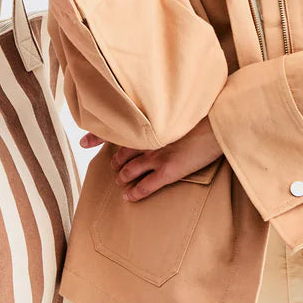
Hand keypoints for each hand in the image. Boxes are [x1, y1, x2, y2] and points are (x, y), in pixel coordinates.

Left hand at [80, 118, 223, 201]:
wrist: (219, 123)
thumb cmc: (206, 112)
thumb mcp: (183, 106)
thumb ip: (169, 111)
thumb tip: (166, 110)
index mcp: (152, 121)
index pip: (117, 127)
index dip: (96, 135)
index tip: (83, 141)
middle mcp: (150, 138)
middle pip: (122, 152)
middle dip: (115, 161)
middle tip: (113, 165)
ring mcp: (157, 155)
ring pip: (130, 170)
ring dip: (123, 177)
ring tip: (121, 180)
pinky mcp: (169, 170)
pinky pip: (146, 185)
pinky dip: (136, 192)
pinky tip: (130, 196)